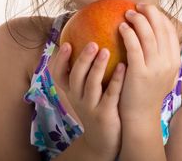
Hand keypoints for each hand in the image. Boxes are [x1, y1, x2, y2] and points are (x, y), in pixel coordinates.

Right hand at [50, 41, 125, 158]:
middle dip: (83, 59)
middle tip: (92, 42)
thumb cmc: (97, 108)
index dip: (60, 59)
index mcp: (72, 92)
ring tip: (106, 50)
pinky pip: (110, 94)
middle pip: (75, 76)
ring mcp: (90, 107)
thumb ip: (86, 73)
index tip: (66, 43)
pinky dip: (116, 80)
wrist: (104, 141)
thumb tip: (92, 41)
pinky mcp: (105, 114)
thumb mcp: (86, 93)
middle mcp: (77, 99)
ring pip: (91, 85)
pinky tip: (123, 66)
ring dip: (97, 67)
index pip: (59, 75)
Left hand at [117, 3, 181, 119]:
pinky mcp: (140, 72)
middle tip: (138, 6)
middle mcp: (168, 62)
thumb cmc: (144, 94)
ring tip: (127, 13)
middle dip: (150, 13)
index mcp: (174, 61)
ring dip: (138, 20)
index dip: (160, 17)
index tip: (148, 10)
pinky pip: (134, 46)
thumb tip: (150, 37)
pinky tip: (120, 27)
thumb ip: (158, 57)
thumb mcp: (159, 75)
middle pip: (161, 29)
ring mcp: (156, 67)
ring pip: (149, 35)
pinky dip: (129, 33)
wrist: (139, 117)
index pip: (170, 32)